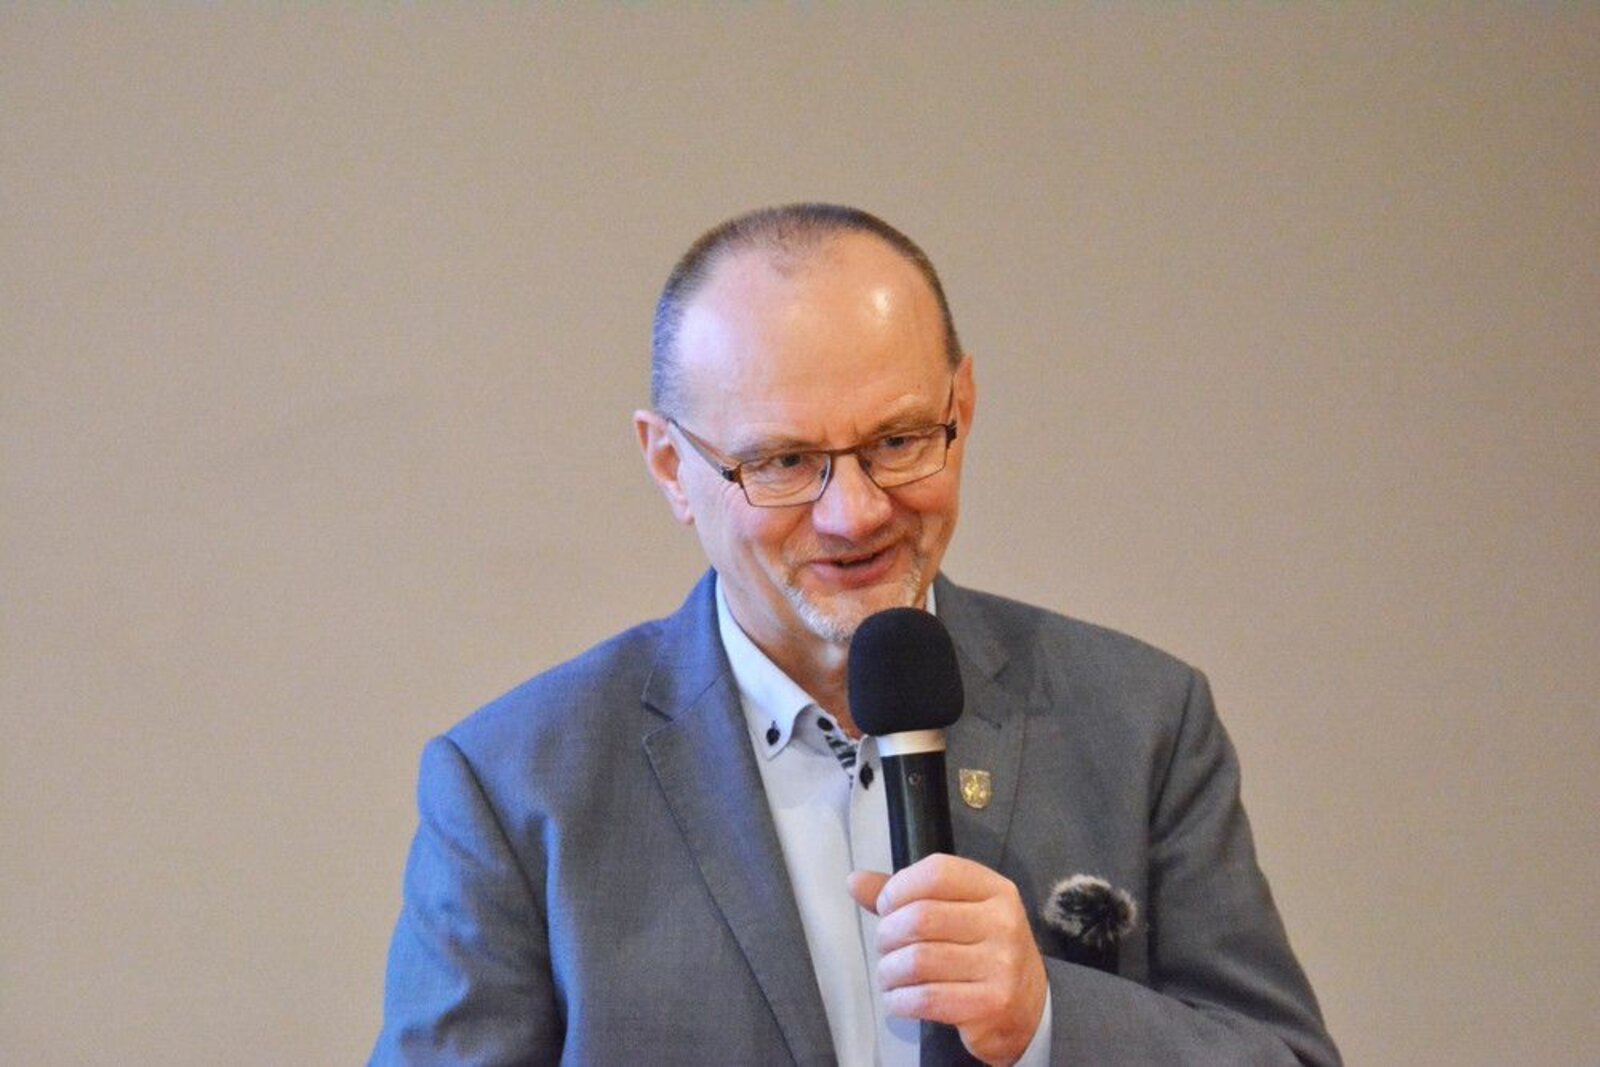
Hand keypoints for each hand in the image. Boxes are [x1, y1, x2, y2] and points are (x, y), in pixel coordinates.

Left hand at [848, 855, 1046, 1065]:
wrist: (1028, 1006)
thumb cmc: (981, 950)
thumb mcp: (956, 912)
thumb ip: (907, 895)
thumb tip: (854, 881)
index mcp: (995, 890)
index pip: (937, 872)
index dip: (899, 887)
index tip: (886, 907)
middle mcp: (1003, 922)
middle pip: (921, 918)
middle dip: (887, 934)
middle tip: (884, 947)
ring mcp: (1001, 965)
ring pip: (918, 960)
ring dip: (889, 971)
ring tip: (889, 975)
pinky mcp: (992, 1003)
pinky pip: (926, 998)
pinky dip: (899, 1000)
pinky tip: (898, 999)